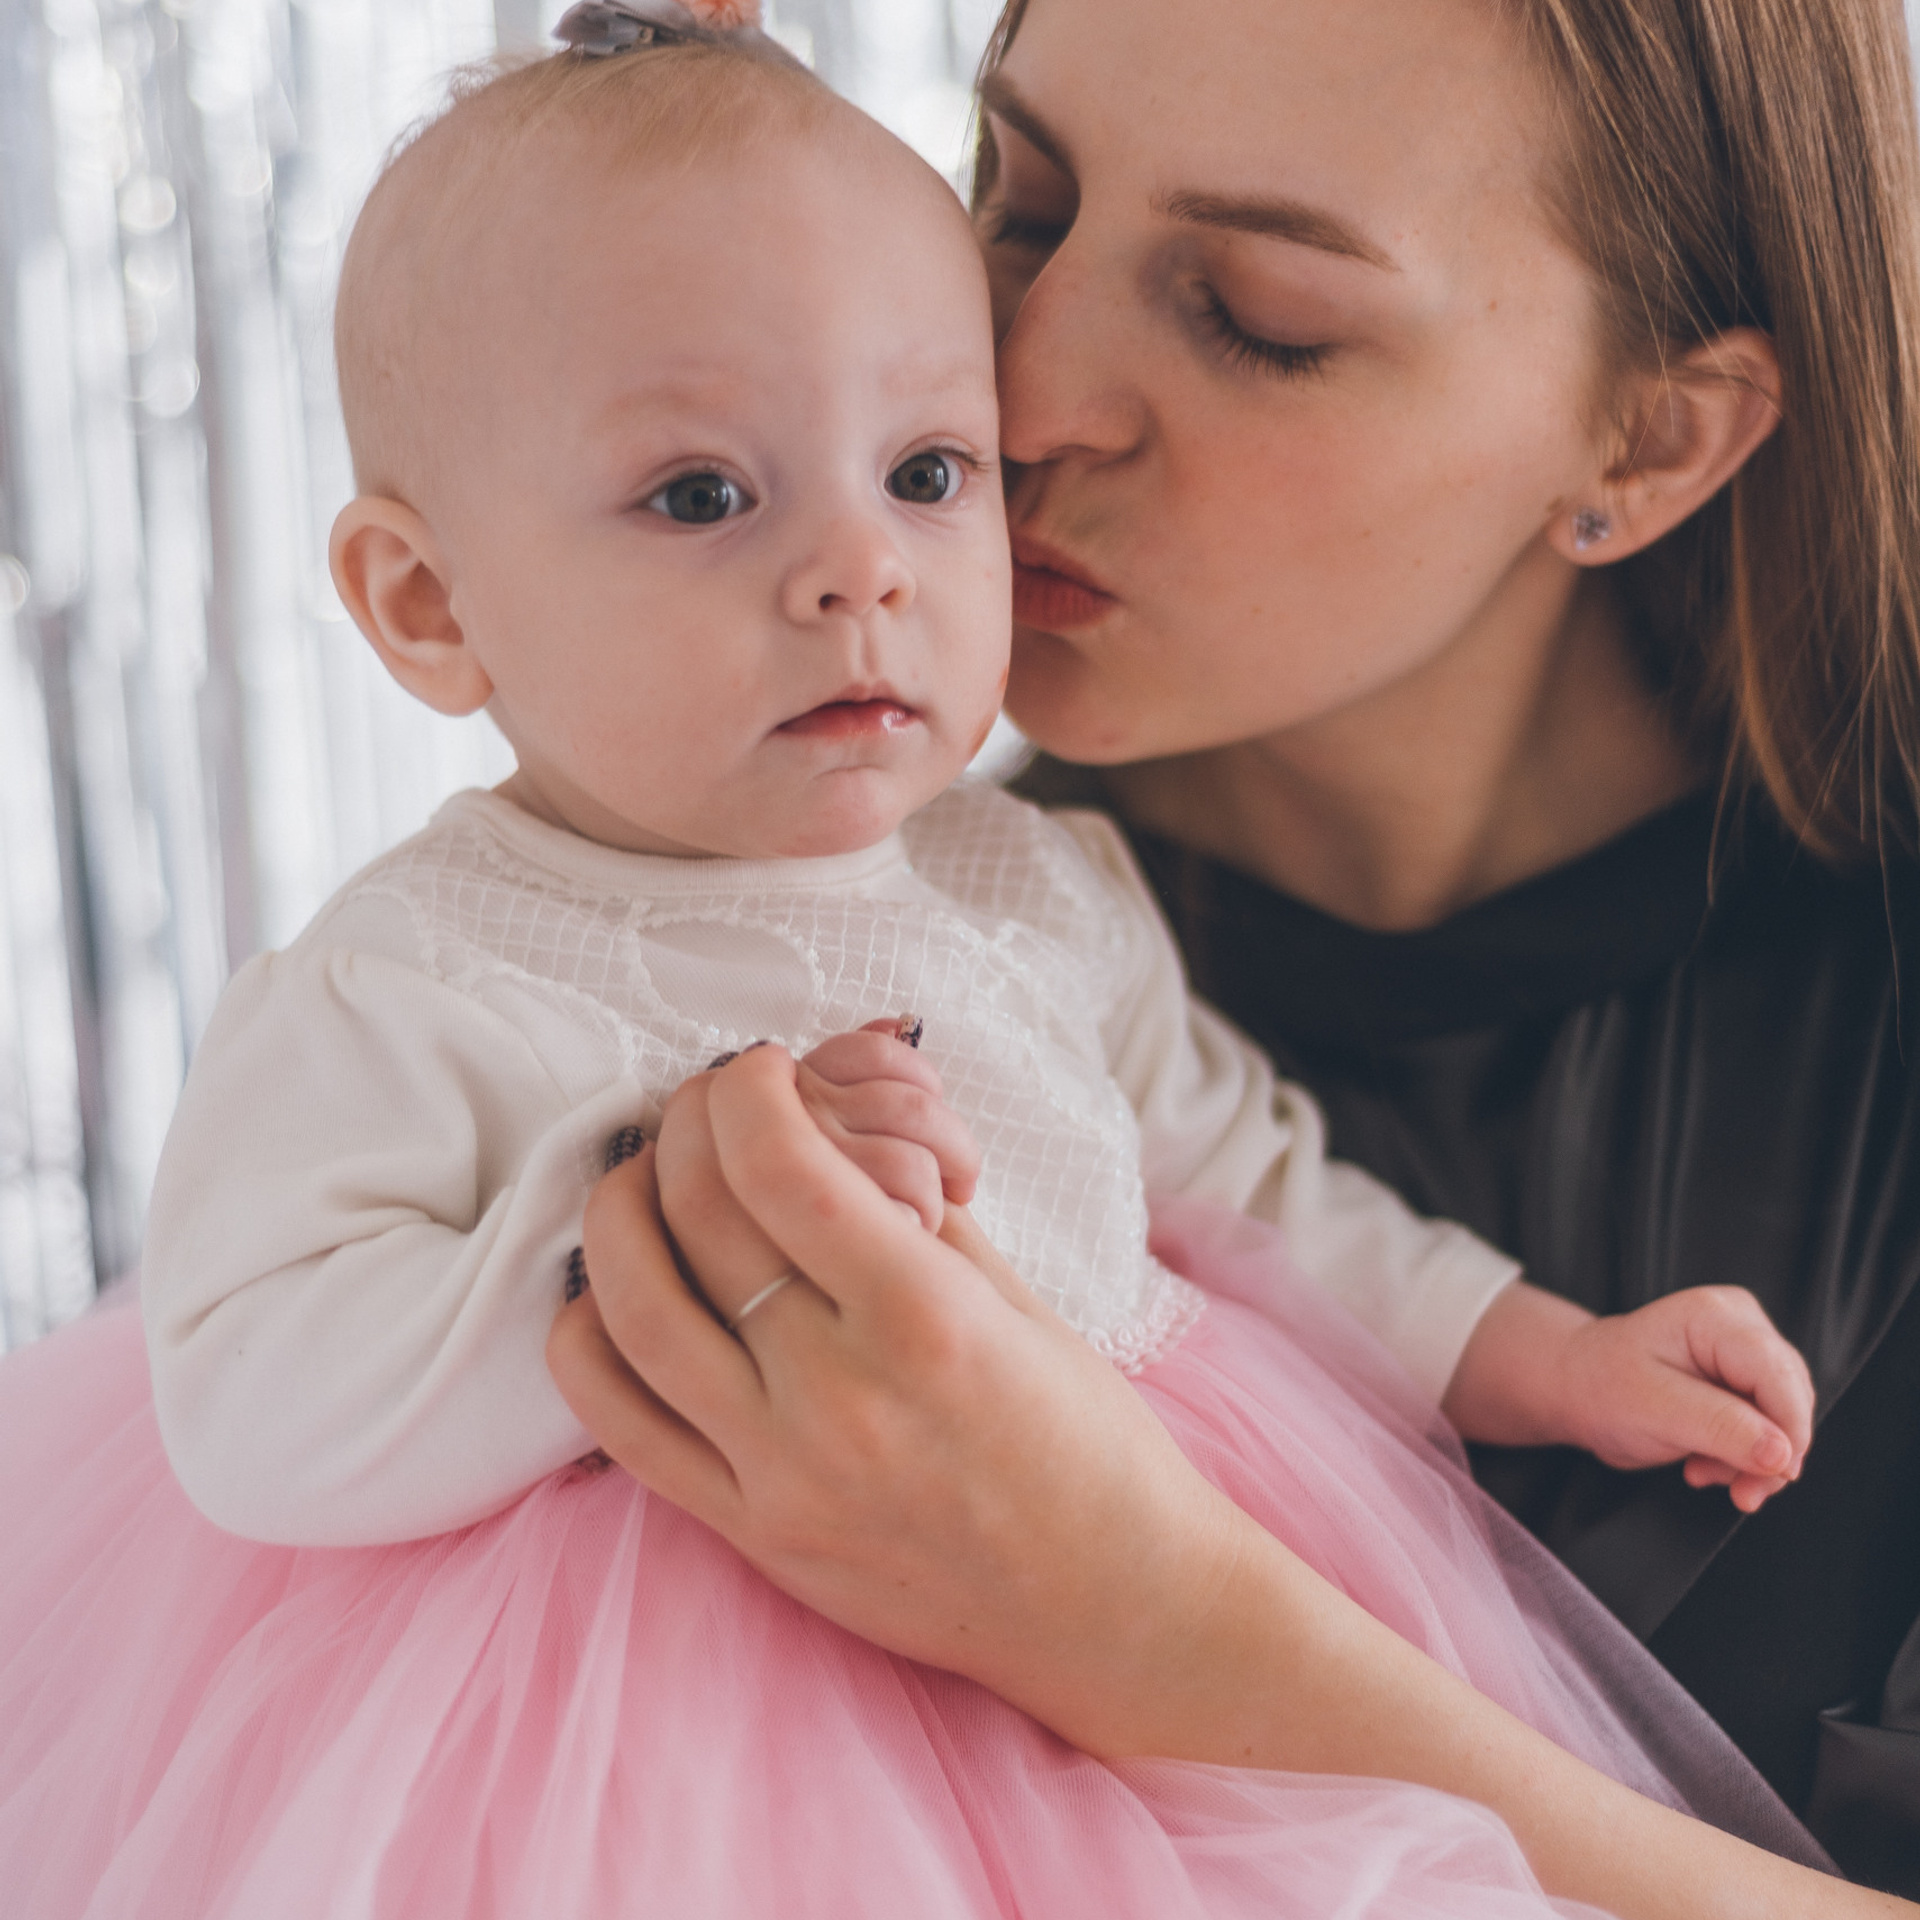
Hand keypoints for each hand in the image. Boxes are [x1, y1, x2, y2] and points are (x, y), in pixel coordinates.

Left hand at [553, 1043, 1244, 1757]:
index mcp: (928, 1322)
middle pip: (702, 1215)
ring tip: (643, 1176)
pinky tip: (612, 1289)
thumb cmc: (1086, 1440)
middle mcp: (841, 1398)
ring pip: (633, 1311)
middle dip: (686, 1125)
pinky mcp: (750, 1534)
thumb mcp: (1018, 1298)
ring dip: (619, 1212)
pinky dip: (590, 1336)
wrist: (1111, 1607)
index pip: (783, 1166)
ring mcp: (782, 1475)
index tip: (755, 1066)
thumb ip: (911, 1205)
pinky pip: (620, 1424)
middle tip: (703, 1103)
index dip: (747, 1089)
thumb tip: (823, 1115)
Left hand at [1443, 1282, 1814, 1511]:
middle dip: (1770, 1454)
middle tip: (1738, 1493)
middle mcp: (1740, 1324)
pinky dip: (1744, 1456)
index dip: (1789, 1431)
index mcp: (1714, 1317)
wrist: (1578, 1387)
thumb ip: (1721, 1428)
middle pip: (1790, 1396)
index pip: (1778, 1375)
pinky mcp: (1745, 1378)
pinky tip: (1706, 1465)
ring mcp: (1745, 1350)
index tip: (1774, 1478)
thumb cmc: (1603, 1387)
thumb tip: (1784, 1456)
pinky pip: (1769, 1426)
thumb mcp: (1654, 1409)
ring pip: (1785, 1417)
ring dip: (1754, 1460)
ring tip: (1702, 1471)